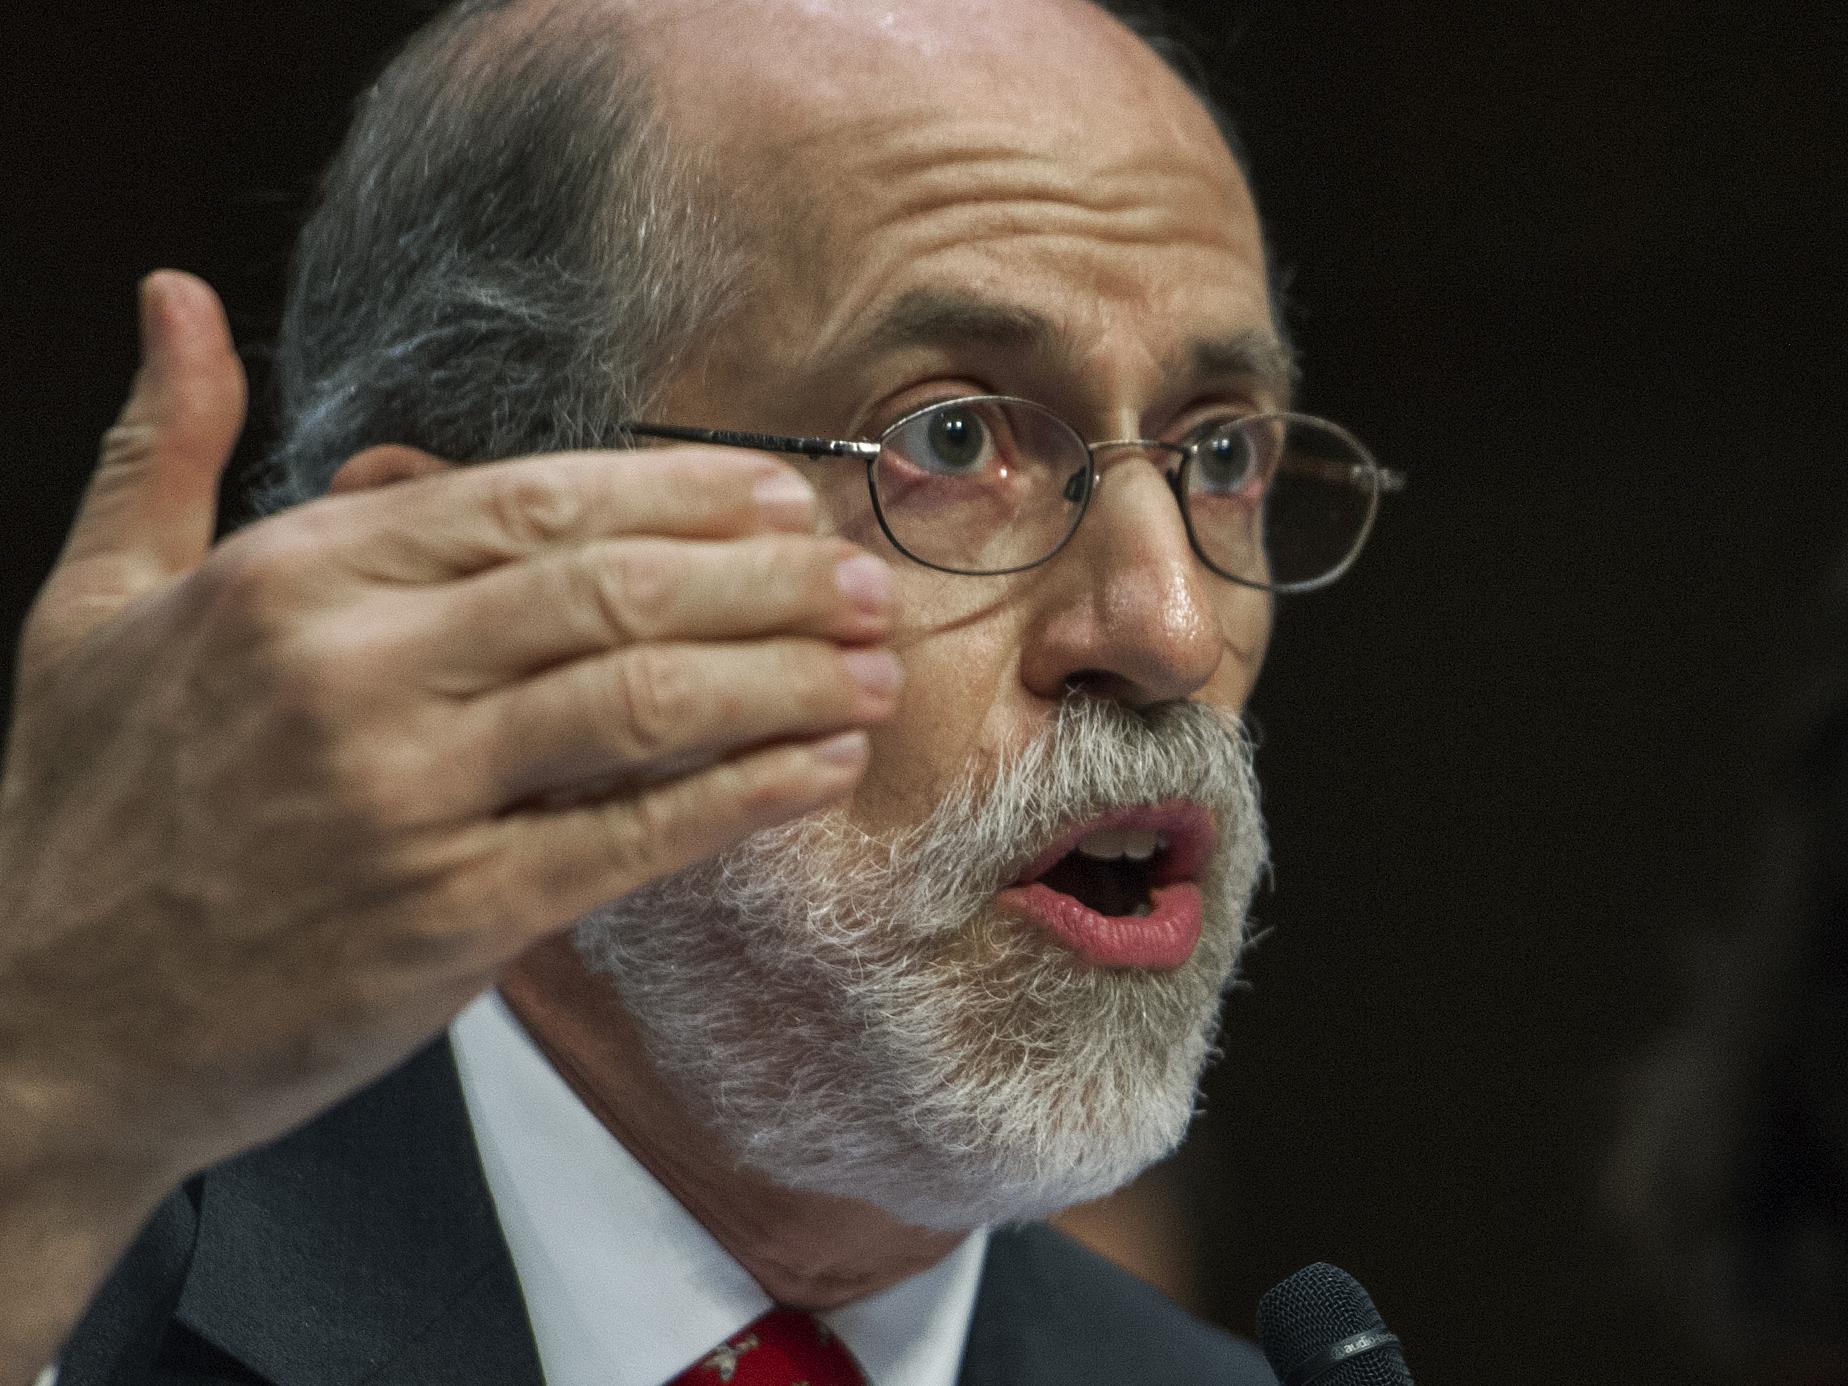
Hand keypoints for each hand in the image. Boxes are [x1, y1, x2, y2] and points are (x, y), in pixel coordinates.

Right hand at [0, 273, 897, 1360]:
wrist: (38, 1027)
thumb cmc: (78, 811)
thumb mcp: (92, 604)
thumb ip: (160, 445)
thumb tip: (176, 297)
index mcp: (292, 580)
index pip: (531, 502)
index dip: (677, 492)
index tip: (777, 492)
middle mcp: (354, 672)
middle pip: (612, 589)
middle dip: (765, 578)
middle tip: (867, 576)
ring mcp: (403, 799)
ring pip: (639, 702)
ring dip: (782, 676)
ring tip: (875, 664)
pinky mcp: (445, 920)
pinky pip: (628, 838)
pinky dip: (740, 795)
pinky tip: (818, 767)